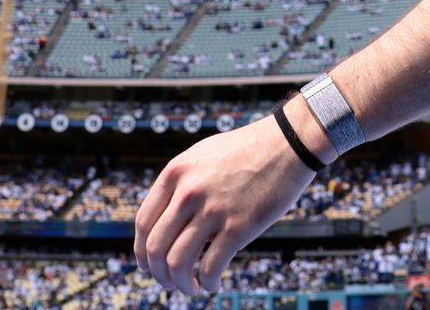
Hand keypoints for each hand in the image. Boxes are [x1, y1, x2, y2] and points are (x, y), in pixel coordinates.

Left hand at [133, 114, 316, 293]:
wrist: (288, 143)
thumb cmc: (249, 149)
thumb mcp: (203, 156)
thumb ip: (182, 183)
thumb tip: (168, 218)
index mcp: (176, 173)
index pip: (143, 222)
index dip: (141, 250)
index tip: (148, 264)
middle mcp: (188, 192)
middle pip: (156, 247)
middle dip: (158, 273)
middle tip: (168, 282)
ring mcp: (213, 210)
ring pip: (178, 262)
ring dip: (180, 283)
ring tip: (190, 287)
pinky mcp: (238, 227)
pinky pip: (211, 266)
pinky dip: (207, 282)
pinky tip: (212, 283)